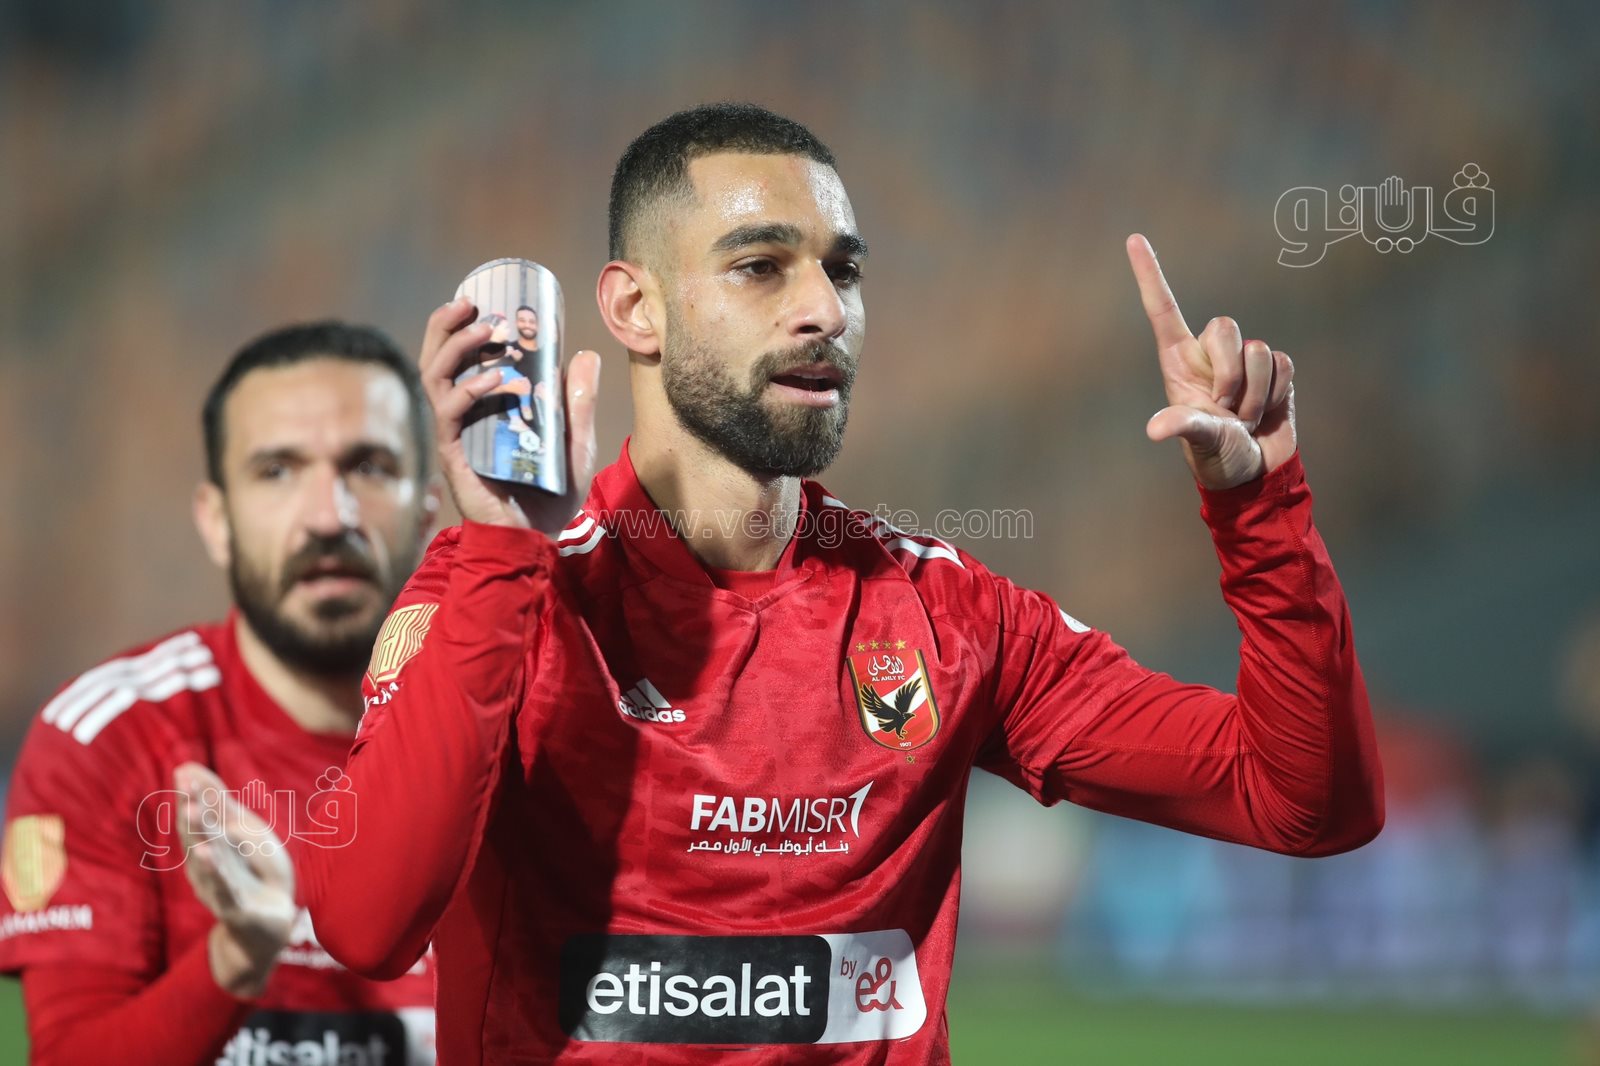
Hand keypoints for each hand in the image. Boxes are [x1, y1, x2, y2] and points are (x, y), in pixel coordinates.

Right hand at [173, 763, 295, 997]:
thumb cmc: (256, 873)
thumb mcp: (246, 833)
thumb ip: (222, 804)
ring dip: (200, 835)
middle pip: (199, 834)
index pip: (200, 816)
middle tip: (184, 783)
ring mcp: (221, 887)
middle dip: (193, 808)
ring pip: (209, 858)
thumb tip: (189, 768)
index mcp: (211, 845)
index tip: (184, 769)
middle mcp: (209, 866)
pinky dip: (216, 872)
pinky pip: (225, 888)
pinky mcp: (237, 908)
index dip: (194, 793)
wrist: (269, 926)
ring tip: (191, 811)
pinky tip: (207, 856)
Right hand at [419, 298, 601, 532]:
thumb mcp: (576, 442)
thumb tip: (586, 355)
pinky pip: (451, 415)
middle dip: (446, 326)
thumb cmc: (552, 494)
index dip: (459, 326)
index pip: (459, 360)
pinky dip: (470, 392)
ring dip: (457, 348)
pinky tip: (494, 382)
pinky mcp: (456, 456)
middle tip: (469, 302)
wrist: (540, 540)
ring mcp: (456, 435)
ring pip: (435, 379)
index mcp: (483, 408)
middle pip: (436, 360)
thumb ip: (578, 402)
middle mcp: (463, 417)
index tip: (478, 298)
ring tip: (486, 330)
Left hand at [1126, 234, 1295, 489]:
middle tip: (1224, 409)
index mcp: (1179, 362)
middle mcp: (1210, 355)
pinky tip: (1266, 413)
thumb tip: (1155, 430)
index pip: (1163, 309)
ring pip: (1260, 349)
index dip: (1150, 274)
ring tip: (1243, 418)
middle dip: (1231, 372)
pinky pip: (1285, 365)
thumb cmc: (1216, 458)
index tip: (1133, 237)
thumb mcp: (1198, 442)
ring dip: (1255, 392)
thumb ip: (1183, 426)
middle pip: (1226, 326)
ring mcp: (1244, 362)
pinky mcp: (1276, 372)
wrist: (1256, 474)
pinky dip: (1278, 394)